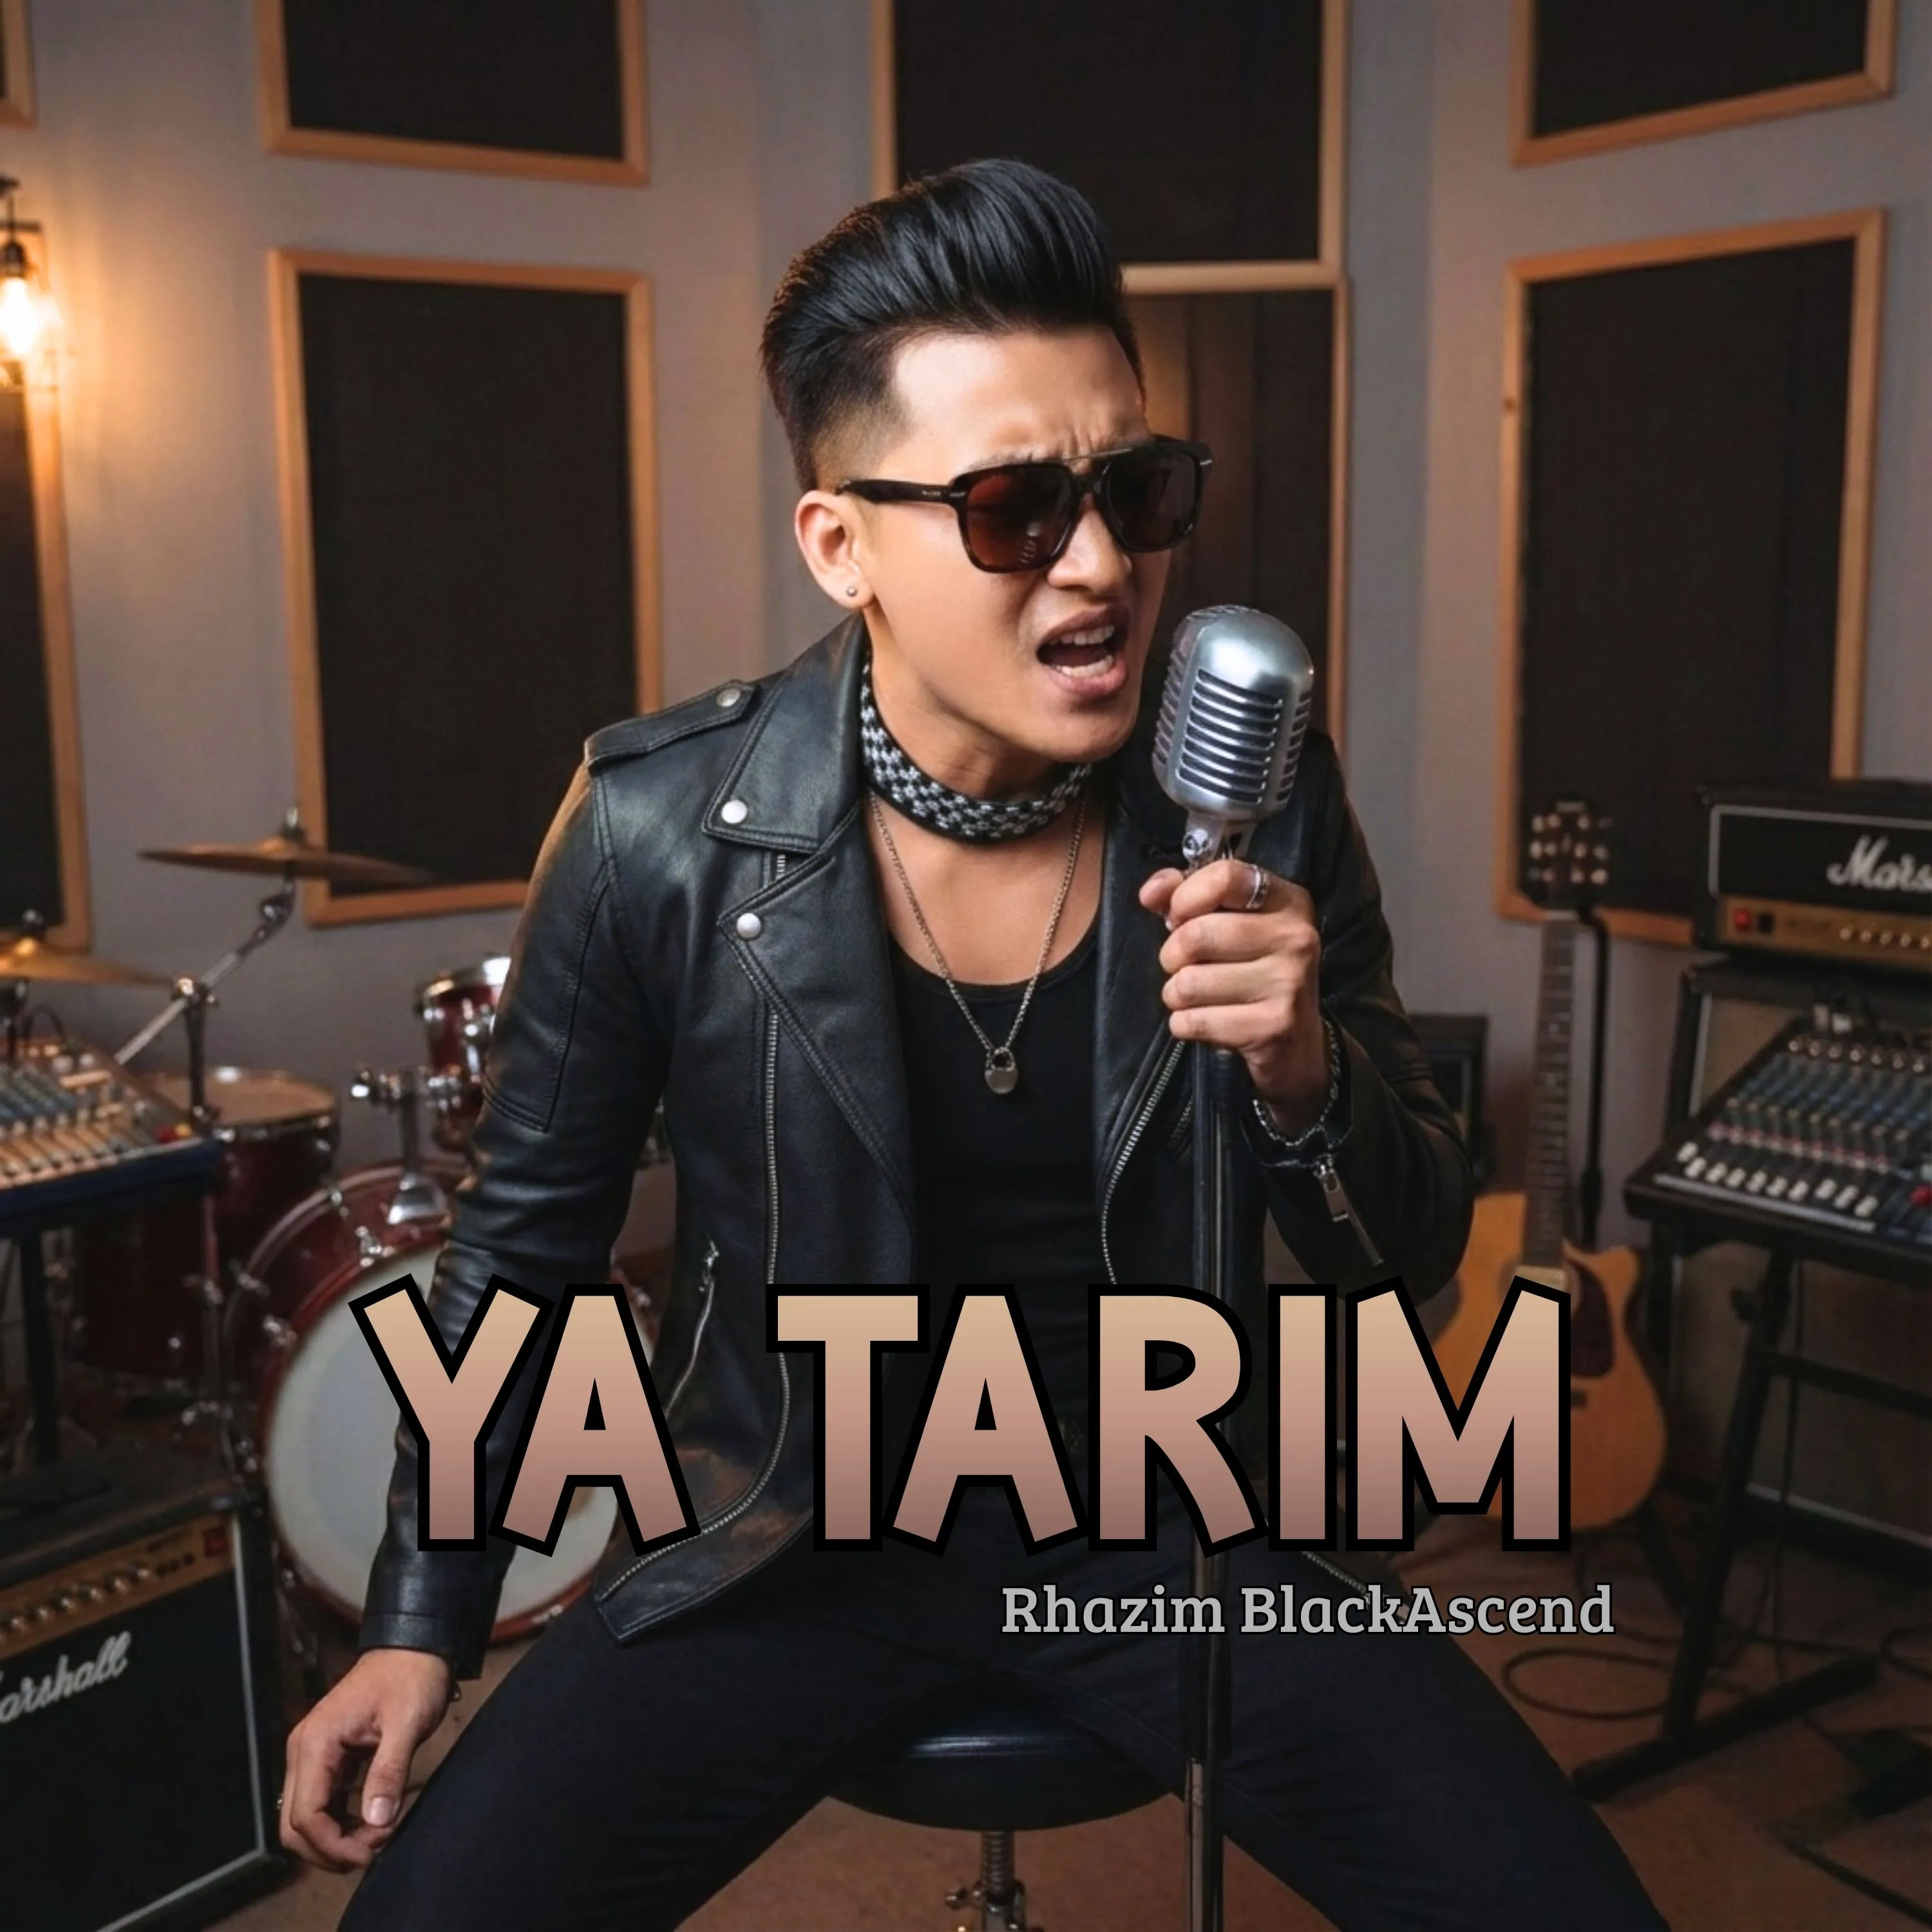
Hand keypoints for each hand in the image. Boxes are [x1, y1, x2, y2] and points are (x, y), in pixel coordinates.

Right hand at [279, 1647, 454, 1870]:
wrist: (413, 1648)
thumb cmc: (411, 1678)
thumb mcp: (407, 1723)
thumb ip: (389, 1772)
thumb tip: (377, 1821)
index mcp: (316, 1743)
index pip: (306, 1816)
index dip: (334, 1845)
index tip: (372, 1851)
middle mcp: (303, 1751)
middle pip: (296, 1825)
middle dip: (331, 1849)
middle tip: (374, 1848)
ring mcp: (312, 1755)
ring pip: (305, 1818)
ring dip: (335, 1839)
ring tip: (376, 1837)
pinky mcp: (327, 1758)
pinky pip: (321, 1803)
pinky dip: (339, 1822)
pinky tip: (369, 1823)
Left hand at [1139, 857, 1327, 1135]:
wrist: (1298, 1044)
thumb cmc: (1253, 972)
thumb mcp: (1232, 924)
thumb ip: (1187, 896)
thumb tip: (1150, 893)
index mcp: (1288, 901)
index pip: (1226, 877)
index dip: (1185, 896)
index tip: (1177, 915)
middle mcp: (1296, 938)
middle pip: (1196, 935)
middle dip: (1172, 955)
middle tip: (1184, 966)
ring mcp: (1288, 984)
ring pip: (1188, 983)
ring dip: (1176, 994)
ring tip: (1197, 997)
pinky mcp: (1271, 1027)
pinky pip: (1192, 1021)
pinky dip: (1185, 1024)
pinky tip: (1207, 1021)